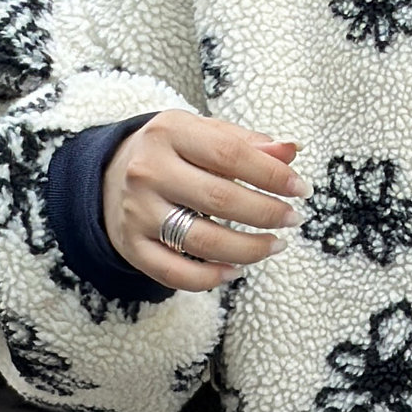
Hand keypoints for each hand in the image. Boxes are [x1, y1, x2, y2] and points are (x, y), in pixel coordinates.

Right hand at [102, 113, 308, 292]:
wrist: (110, 173)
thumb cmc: (174, 153)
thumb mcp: (206, 134)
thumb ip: (249, 143)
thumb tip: (292, 150)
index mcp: (169, 132)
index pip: (230, 154)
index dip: (273, 175)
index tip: (301, 189)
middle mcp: (148, 170)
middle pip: (220, 199)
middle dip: (267, 214)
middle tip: (292, 219)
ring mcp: (138, 211)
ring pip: (203, 242)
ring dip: (249, 250)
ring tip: (275, 245)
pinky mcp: (132, 245)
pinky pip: (176, 274)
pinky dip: (211, 279)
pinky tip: (236, 270)